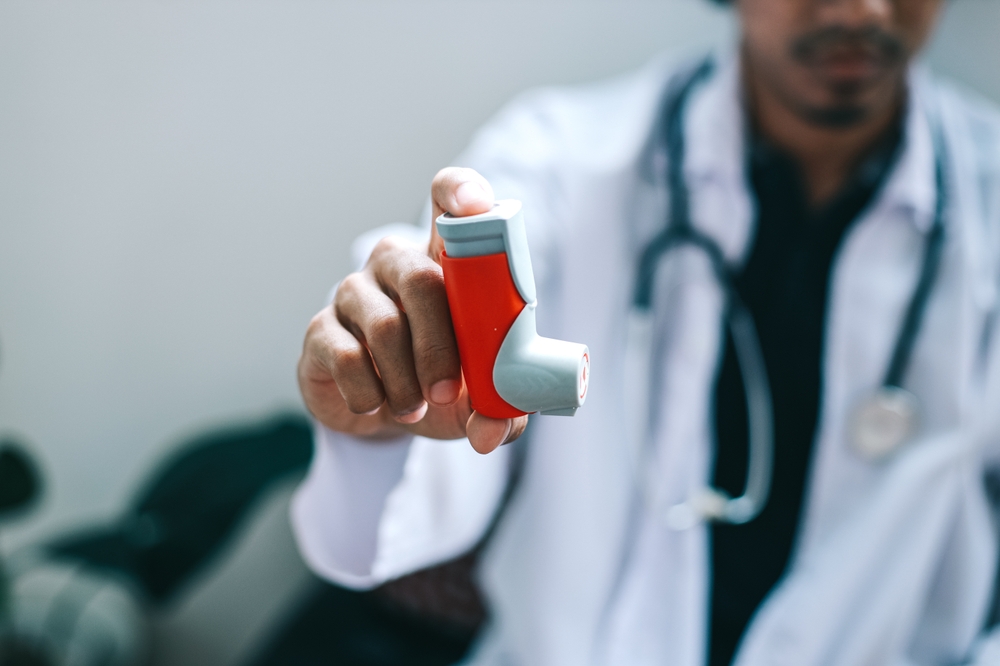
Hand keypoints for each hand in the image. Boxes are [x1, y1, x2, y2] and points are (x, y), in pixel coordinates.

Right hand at [298, 167, 528, 453]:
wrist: (386, 417)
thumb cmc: (443, 388)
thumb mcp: (480, 400)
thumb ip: (501, 410)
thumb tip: (494, 431)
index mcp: (445, 263)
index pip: (447, 201)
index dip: (459, 192)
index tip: (475, 206)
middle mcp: (397, 264)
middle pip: (420, 277)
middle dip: (440, 345)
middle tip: (447, 392)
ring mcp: (354, 292)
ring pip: (385, 325)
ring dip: (406, 381)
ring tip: (415, 409)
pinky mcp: (320, 329)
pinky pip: (346, 356)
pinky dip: (370, 392)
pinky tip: (377, 405)